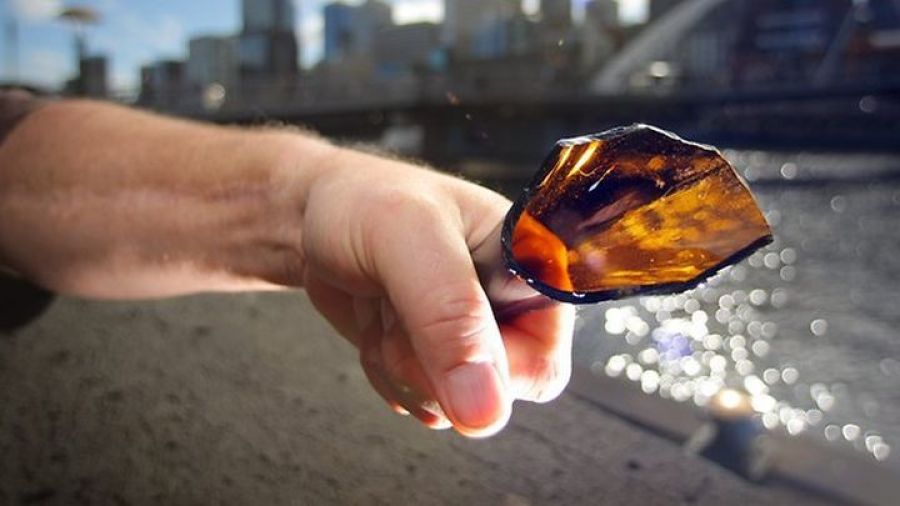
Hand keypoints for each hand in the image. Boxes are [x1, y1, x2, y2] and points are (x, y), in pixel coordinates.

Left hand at [302, 149, 574, 436]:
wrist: (315, 213)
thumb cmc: (366, 203)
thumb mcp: (406, 239)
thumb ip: (449, 316)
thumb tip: (487, 412)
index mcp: (535, 266)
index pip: (541, 365)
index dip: (482, 366)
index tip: (432, 327)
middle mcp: (517, 307)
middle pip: (494, 395)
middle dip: (428, 364)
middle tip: (400, 304)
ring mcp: (481, 336)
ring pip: (455, 405)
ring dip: (401, 365)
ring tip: (389, 304)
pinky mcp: (447, 357)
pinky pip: (427, 403)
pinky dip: (388, 372)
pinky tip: (381, 322)